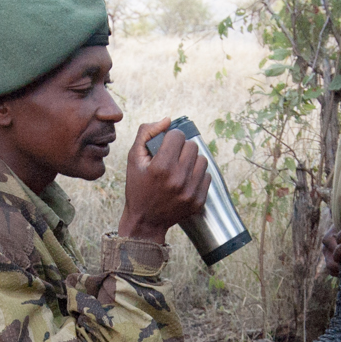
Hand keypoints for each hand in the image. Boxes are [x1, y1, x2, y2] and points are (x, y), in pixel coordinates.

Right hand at [118, 118, 210, 242]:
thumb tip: (168, 120)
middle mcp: (178, 179)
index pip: (178, 135)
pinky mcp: (199, 201)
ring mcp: (190, 191)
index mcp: (161, 167)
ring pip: (202, 159)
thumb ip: (146, 133)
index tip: (165, 147)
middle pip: (192, 145)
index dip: (170, 138)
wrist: (145, 221)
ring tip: (180, 169)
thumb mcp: (134, 159)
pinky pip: (207, 176)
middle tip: (172, 158)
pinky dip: (197, 176)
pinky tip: (185, 181)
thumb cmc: (138, 187)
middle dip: (181, 149)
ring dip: (192, 161)